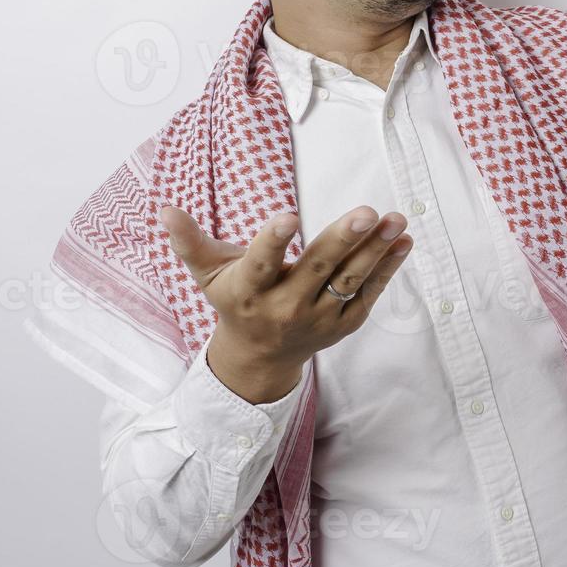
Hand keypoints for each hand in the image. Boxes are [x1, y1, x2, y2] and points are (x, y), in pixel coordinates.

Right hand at [158, 204, 413, 401]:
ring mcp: (318, 318)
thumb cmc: (234, 301)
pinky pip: (368, 292)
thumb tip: (164, 209)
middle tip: (366, 211)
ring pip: (350, 280)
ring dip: (376, 249)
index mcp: (249, 291)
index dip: (272, 241)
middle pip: (317, 269)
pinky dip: (388, 268)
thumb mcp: (207, 274)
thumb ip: (190, 242)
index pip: (260, 264)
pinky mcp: (343, 324)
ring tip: (395, 220)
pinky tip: (403, 241)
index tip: (289, 216)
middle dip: (343, 239)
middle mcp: (285, 307)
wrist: (260, 358)